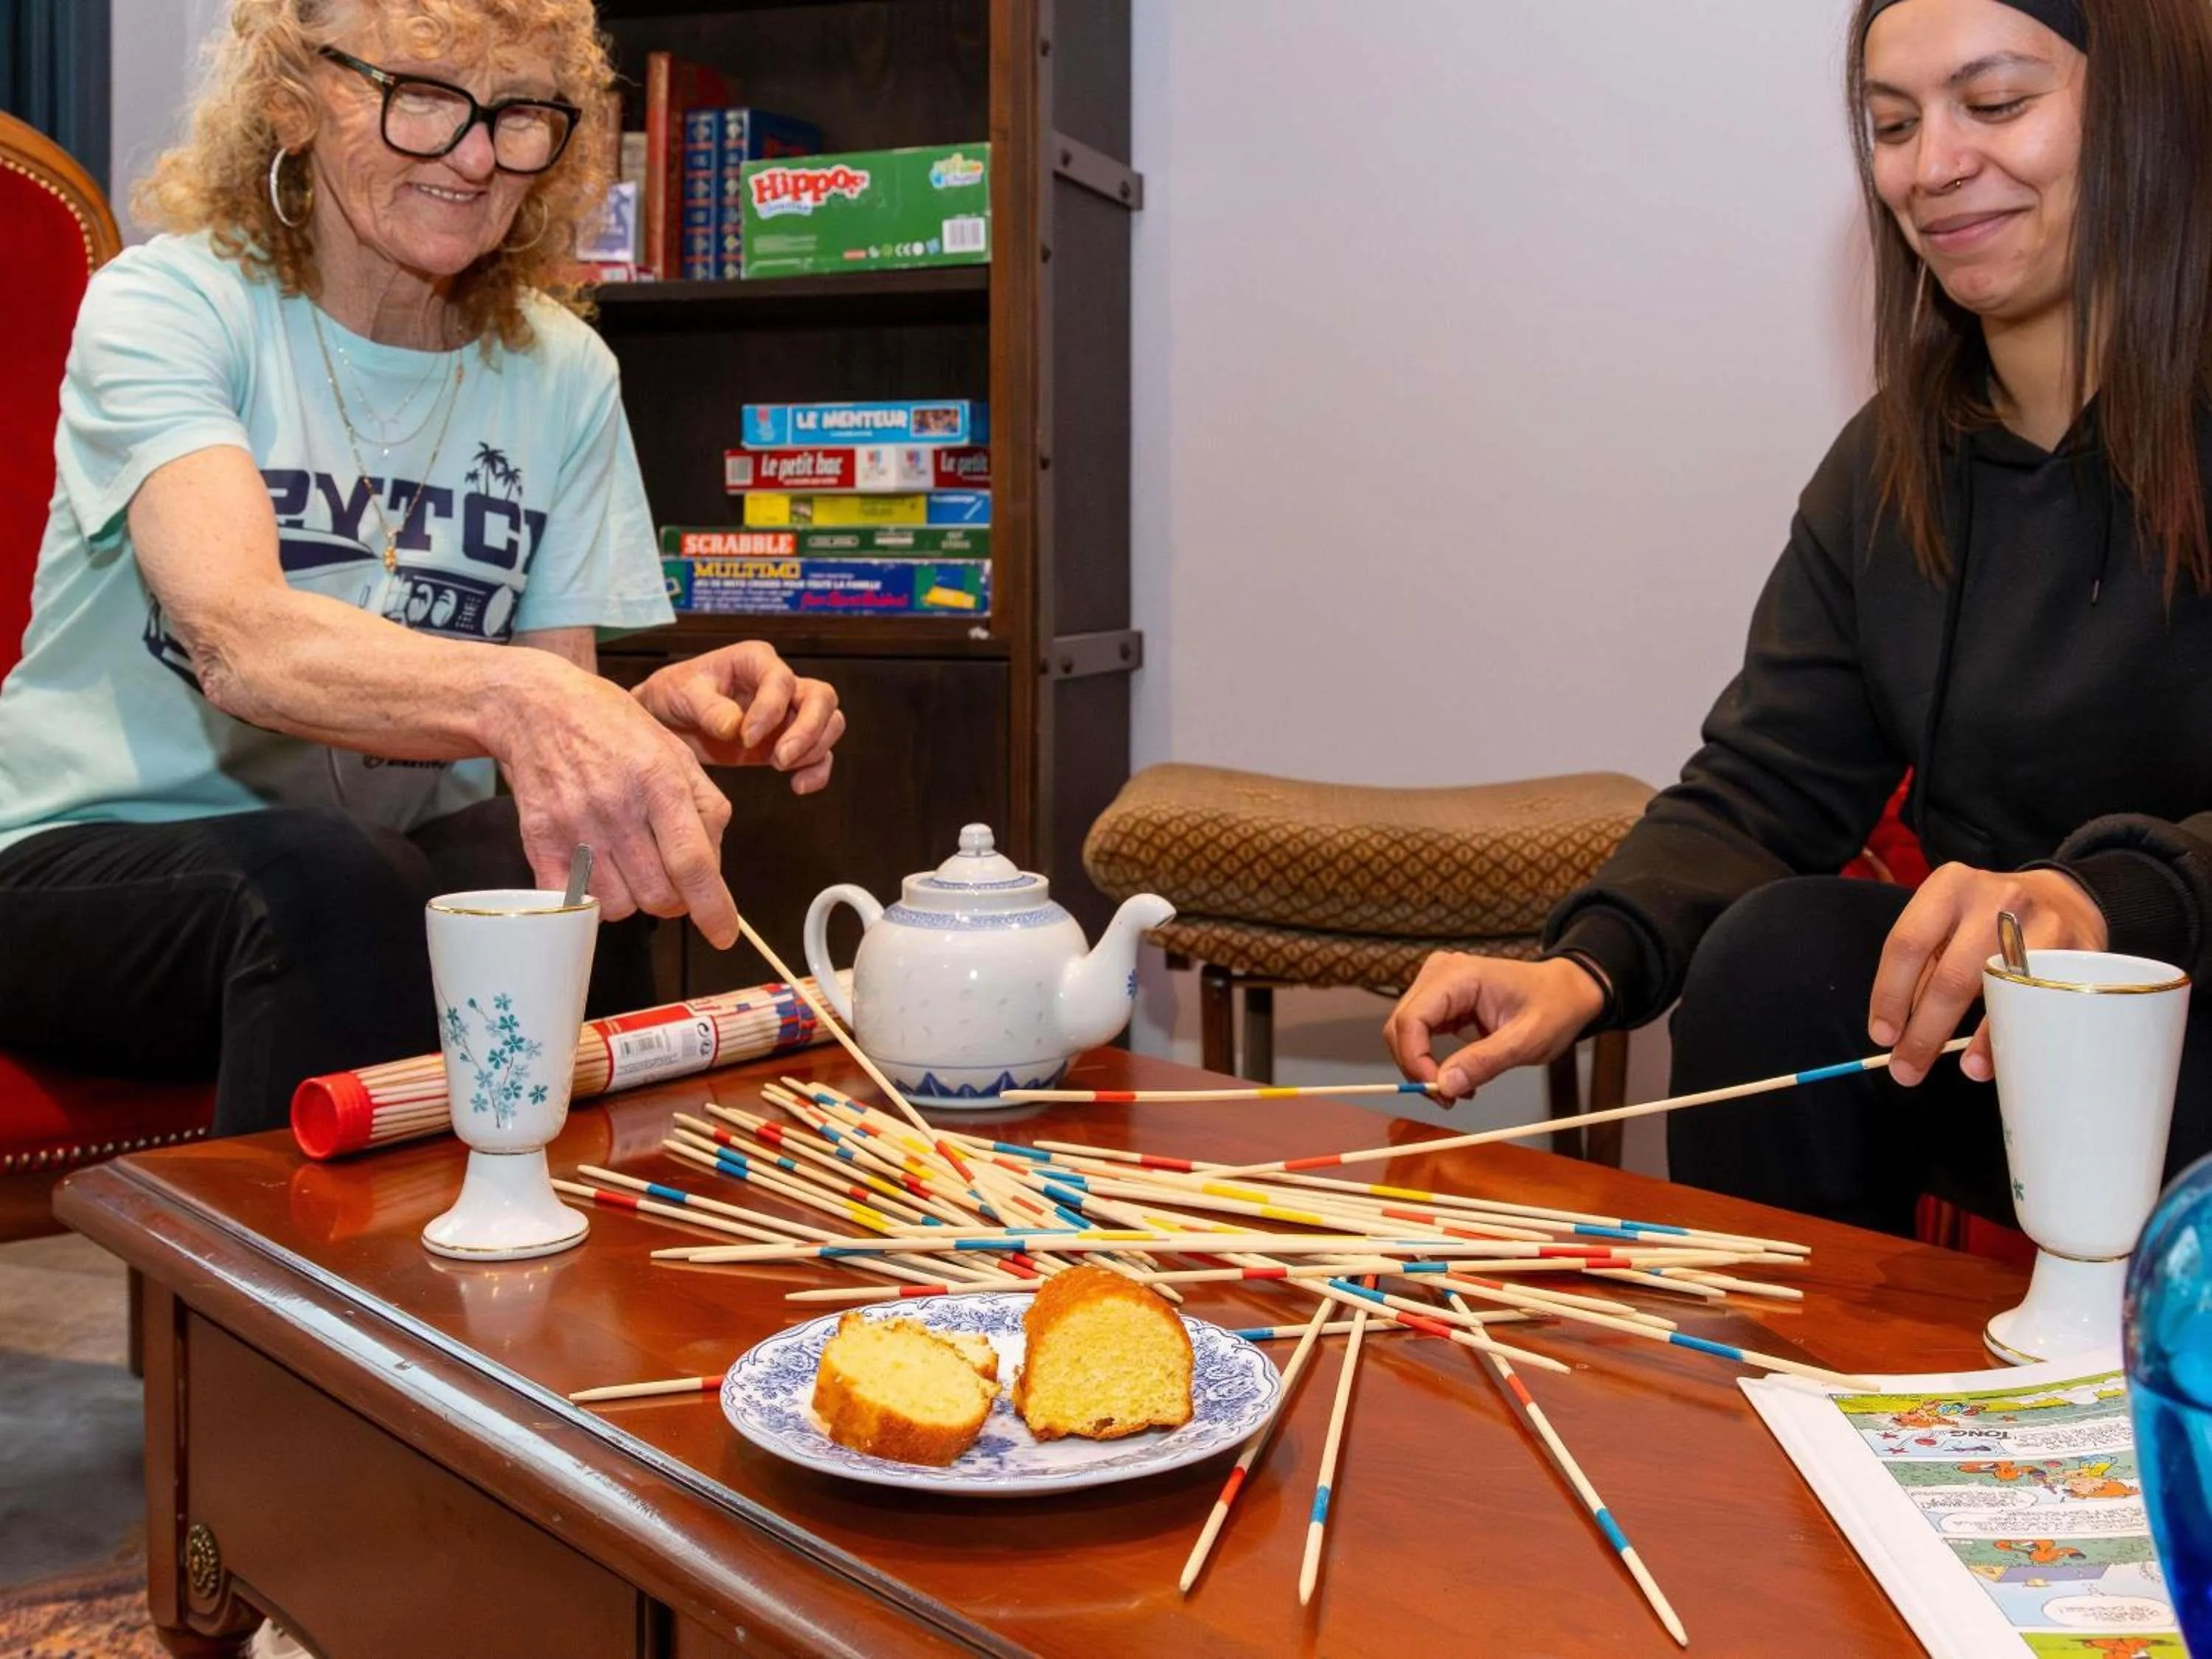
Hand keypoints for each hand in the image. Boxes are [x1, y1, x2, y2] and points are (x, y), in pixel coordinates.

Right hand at [491, 656, 739, 945]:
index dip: (712, 908)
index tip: (723, 935)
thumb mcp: (677, 752)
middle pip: (658, 895)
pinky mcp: (539, 840)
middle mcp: (618, 806)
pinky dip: (592, 900)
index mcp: (660, 781)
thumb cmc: (616, 729)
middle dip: (673, 900)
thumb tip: (714, 869)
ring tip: (630, 867)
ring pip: (620, 906)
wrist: (539, 707)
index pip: (693, 862)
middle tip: (668, 878)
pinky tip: (598, 873)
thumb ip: (707, 808)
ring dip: (633, 900)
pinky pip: (574, 902)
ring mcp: (575, 825)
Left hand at [634, 642, 844, 793]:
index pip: (781, 680)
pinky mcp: (788, 740)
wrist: (666, 720)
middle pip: (821, 697)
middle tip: (780, 759)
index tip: (745, 737)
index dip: (770, 709)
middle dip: (809, 730)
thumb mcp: (680, 694)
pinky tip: (798, 787)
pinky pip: (820, 753)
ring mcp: (788, 712)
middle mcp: (779, 682)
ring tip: (779, 766)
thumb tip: (735, 727)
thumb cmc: (672, 695)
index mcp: (754, 660)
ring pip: (829, 722)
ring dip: (814, 749)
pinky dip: (817, 771)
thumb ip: (708, 708)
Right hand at [1382, 953, 1605, 1102]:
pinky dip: (1430, 1061)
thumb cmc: (1554, 1008)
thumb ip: (1484, 1062)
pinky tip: (1457, 1076)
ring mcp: (1436, 985)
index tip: (1439, 1093)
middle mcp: (1438, 974)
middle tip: (1447, 1099)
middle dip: (1415, 1068)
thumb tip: (1444, 1086)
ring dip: (1421, 1067)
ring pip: (1404, 1032)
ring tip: (1456, 1091)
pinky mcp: (1440, 1000)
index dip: (1414, 1060)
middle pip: (1400, 1026)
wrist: (1567, 992)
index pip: (1411, 1019)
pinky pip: (1419, 1033)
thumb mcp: (1526, 1040)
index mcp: (1457, 975)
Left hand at [1869, 864, 2107, 1086]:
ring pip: (2000, 992)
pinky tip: (2000, 1057)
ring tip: (1960, 1070)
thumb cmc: (1989, 919)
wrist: (2064, 898)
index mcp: (1948, 886)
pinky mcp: (2078, 949)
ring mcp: (2041, 922)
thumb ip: (1923, 967)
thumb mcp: (1949, 924)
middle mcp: (1994, 898)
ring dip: (1974, 1040)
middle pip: (1951, 976)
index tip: (1882, 1036)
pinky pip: (2040, 1002)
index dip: (1890, 995)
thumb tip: (1894, 1030)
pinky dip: (2015, 1034)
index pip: (1907, 944)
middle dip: (1924, 1032)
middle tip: (1906, 1070)